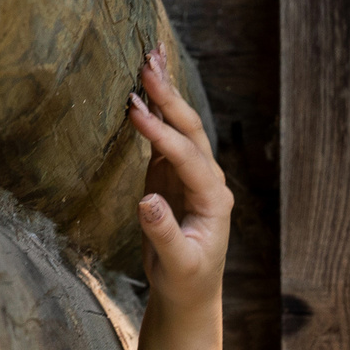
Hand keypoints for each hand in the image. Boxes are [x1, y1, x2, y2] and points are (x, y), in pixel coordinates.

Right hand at [127, 50, 231, 311]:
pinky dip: (156, 110)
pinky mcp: (174, 175)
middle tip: (147, 62)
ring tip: (149, 58)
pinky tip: (143, 87)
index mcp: (214, 200)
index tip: (135, 110)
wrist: (190, 291)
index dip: (161, 134)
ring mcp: (192, 174)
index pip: (188, 157)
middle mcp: (209, 180)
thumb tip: (147, 202)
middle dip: (170, 96)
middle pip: (190, 130)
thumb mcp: (177, 264)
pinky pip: (166, 136)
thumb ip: (163, 233)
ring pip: (181, 127)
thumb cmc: (186, 281)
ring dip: (166, 94)